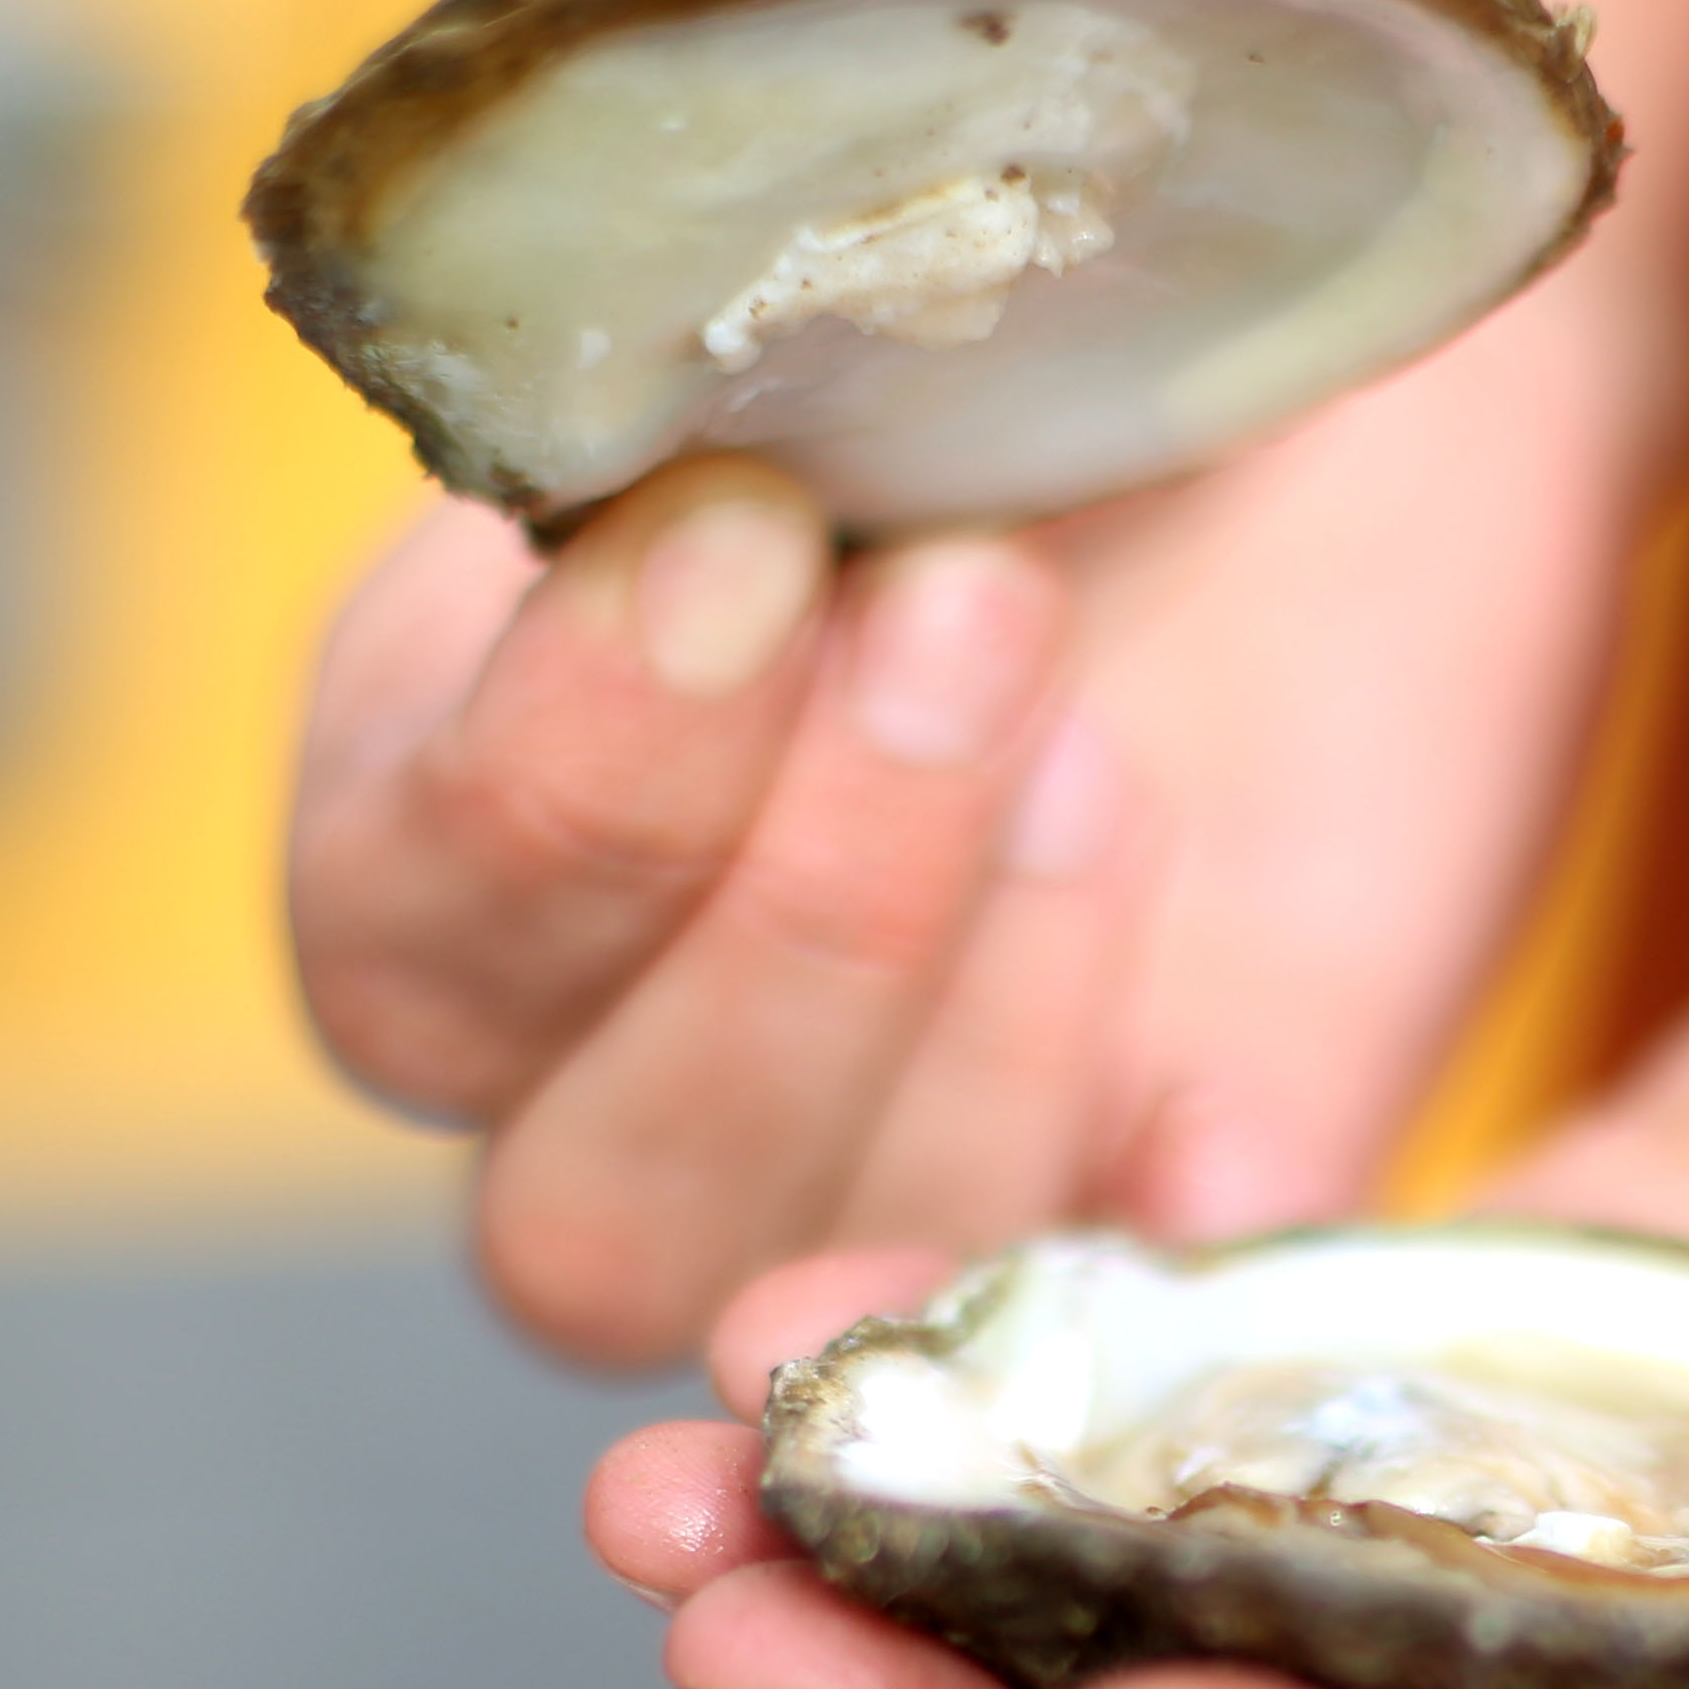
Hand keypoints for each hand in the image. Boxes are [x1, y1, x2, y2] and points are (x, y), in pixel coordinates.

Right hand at [286, 297, 1659, 1368]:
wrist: (1272, 388)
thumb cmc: (976, 337)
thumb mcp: (788, 337)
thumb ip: (685, 432)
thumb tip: (709, 517)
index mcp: (453, 852)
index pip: (416, 944)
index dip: (580, 771)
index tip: (755, 522)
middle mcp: (625, 1098)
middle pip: (593, 1231)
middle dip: (794, 934)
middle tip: (979, 610)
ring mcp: (886, 1207)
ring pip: (849, 1288)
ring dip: (980, 1025)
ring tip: (1097, 749)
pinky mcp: (1142, 1248)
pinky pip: (1121, 1351)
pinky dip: (1162, 1236)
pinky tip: (1210, 1126)